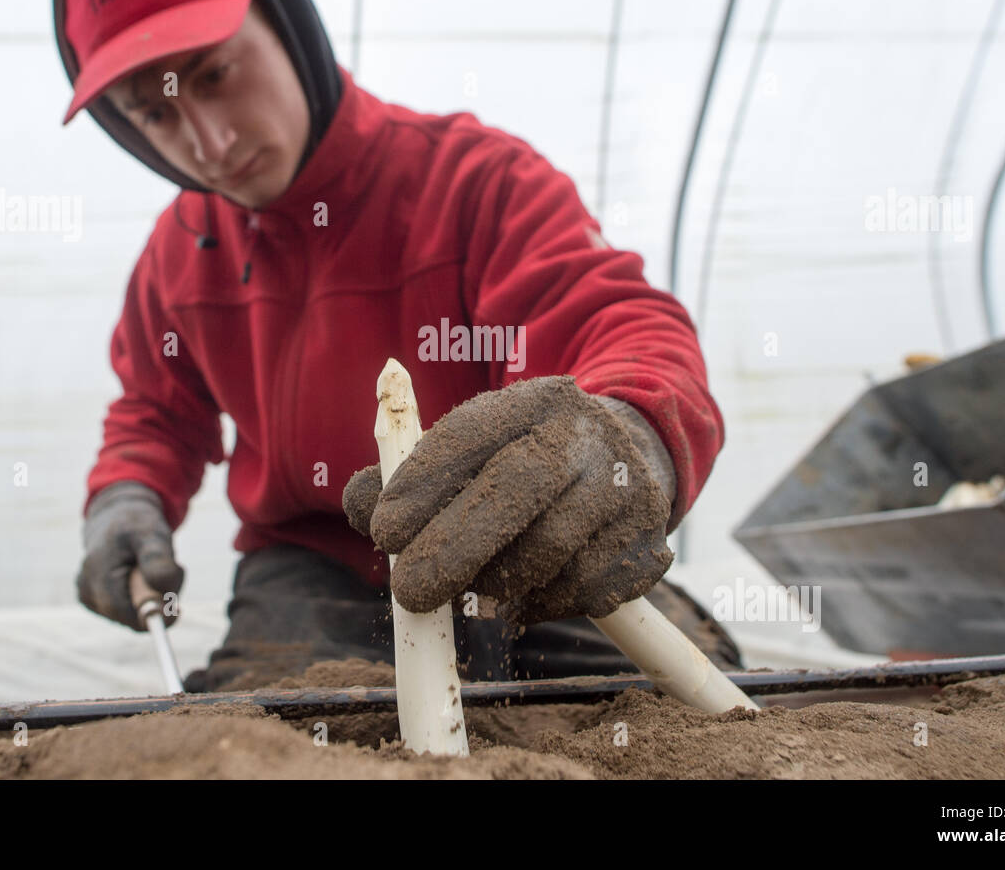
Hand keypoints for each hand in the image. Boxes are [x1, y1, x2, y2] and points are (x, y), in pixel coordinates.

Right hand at [78, 481, 182, 629]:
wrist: (117, 516)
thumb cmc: (135, 524)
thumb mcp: (152, 534)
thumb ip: (157, 560)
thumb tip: (162, 591)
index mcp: (96, 575)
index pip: (126, 615)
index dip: (155, 615)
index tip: (178, 609)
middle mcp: (87, 591)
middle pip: (131, 617)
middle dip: (157, 599)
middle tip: (172, 570)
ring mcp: (89, 597)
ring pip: (132, 615)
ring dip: (152, 596)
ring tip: (153, 566)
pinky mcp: (96, 601)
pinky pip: (129, 611)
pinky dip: (143, 596)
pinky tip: (142, 574)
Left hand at [342, 376, 674, 623]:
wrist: (630, 460)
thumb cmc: (521, 460)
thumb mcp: (471, 449)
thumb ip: (402, 475)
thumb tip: (359, 505)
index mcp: (534, 400)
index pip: (471, 432)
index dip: (422, 482)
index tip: (383, 531)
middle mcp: (584, 435)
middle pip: (519, 484)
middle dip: (455, 544)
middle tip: (409, 592)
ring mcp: (623, 488)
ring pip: (549, 549)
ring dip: (495, 581)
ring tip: (470, 589)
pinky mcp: (646, 543)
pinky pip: (581, 590)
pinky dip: (538, 604)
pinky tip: (519, 595)